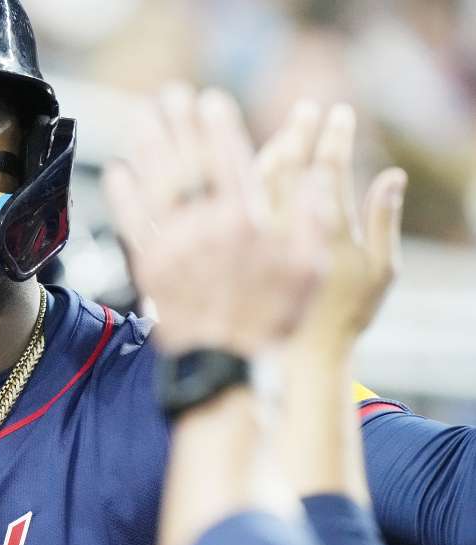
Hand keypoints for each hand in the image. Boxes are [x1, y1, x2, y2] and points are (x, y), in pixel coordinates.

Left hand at [104, 84, 321, 356]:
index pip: (231, 161)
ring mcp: (174, 246)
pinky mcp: (150, 267)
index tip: (211, 100)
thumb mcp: (311, 268)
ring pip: (156, 186)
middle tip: (170, 95)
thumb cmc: (274, 319)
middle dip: (180, 126)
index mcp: (248, 222)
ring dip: (147, 147)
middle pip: (188, 164)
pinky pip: (132, 223)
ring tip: (140, 117)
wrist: (226, 364)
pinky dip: (123, 196)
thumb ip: (312, 217)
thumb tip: (320, 172)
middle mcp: (207, 228)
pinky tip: (117, 171)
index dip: (219, 128)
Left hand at [258, 101, 406, 353]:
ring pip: (254, 182)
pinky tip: (256, 164)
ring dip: (269, 148)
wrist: (292, 356)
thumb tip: (394, 173)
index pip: (328, 170)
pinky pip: (230, 203)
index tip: (339, 112)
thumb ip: (385, 221)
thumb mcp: (380, 273)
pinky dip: (243, 178)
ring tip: (284, 131)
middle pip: (286, 167)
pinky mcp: (234, 250)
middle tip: (306, 107)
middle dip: (298, 131)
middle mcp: (285, 233)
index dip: (335, 138)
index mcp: (325, 233)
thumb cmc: (345, 314)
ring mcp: (256, 240)